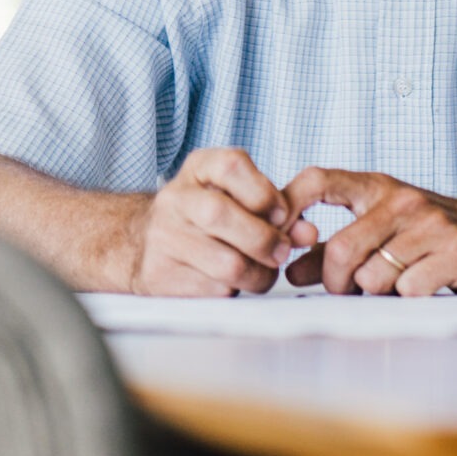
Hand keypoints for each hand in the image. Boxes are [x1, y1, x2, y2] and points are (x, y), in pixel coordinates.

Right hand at [131, 147, 316, 297]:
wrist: (148, 241)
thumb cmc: (210, 216)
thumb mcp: (241, 197)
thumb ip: (279, 209)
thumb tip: (308, 234)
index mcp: (200, 168)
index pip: (231, 165)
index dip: (265, 193)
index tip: (283, 214)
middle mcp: (176, 198)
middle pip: (220, 214)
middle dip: (264, 239)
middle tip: (282, 251)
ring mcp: (163, 237)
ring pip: (224, 262)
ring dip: (258, 274)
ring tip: (265, 272)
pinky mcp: (160, 275)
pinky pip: (213, 290)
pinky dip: (235, 290)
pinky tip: (235, 282)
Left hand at [280, 167, 456, 294]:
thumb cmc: (435, 238)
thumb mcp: (383, 232)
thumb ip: (333, 250)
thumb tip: (290, 270)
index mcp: (379, 188)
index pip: (319, 179)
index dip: (288, 204)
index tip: (281, 239)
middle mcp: (404, 200)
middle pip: (341, 250)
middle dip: (337, 284)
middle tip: (350, 291)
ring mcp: (433, 224)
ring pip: (373, 277)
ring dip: (377, 294)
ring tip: (397, 284)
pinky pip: (409, 290)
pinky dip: (410, 298)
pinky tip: (427, 286)